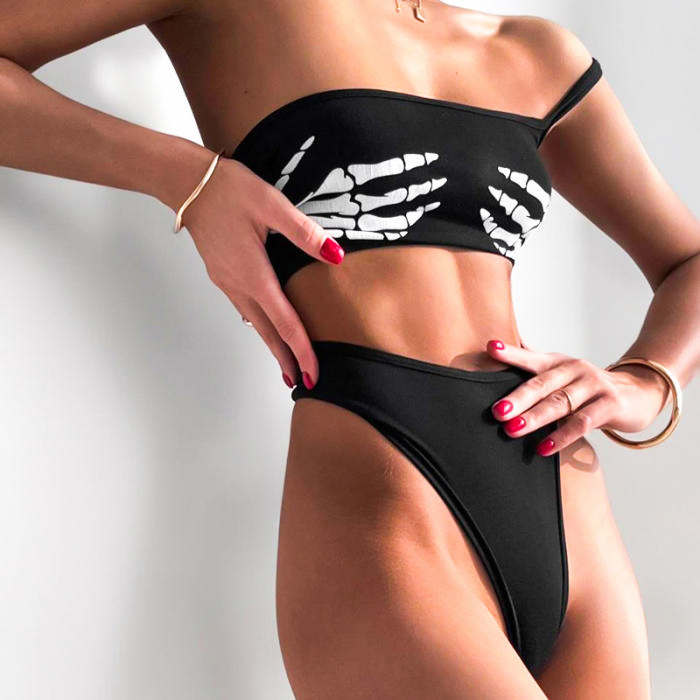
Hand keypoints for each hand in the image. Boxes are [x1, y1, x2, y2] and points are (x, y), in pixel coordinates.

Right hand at [181, 155, 344, 388]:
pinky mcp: (222, 275)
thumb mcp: (272, 205)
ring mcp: (227, 282)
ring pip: (255, 324)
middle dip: (287, 360)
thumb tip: (335, 255)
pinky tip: (266, 330)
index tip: (314, 374)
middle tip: (303, 382)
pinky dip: (261, 327)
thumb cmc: (229, 190)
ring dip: (273, 346)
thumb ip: (305, 233)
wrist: (187, 184)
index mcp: (255, 274)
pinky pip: (245, 309)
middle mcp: (239, 285)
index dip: (302, 351)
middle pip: (268, 333)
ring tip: (288, 365)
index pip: (285, 323)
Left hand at [486, 339, 670, 455]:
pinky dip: (562, 435)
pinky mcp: (610, 404)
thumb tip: (495, 346)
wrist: (638, 393)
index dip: (511, 353)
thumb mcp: (561, 374)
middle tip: (497, 411)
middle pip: (542, 384)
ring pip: (560, 403)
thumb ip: (532, 364)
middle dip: (518, 398)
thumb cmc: (588, 387)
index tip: (491, 347)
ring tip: (512, 430)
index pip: (531, 357)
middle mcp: (575, 369)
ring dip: (535, 417)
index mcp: (557, 363)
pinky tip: (544, 447)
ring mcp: (594, 385)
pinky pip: (583, 422)